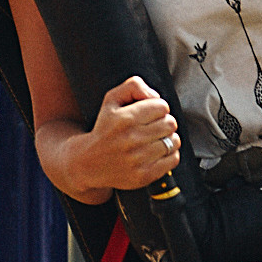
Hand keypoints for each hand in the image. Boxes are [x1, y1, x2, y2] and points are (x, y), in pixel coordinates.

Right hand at [71, 76, 182, 192]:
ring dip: (169, 138)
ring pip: (173, 141)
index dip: (159, 108)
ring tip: (156, 140)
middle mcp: (130, 139)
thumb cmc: (105, 128)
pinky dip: (170, 154)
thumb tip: (155, 96)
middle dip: (165, 122)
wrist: (88, 164)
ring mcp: (137, 159)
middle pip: (170, 123)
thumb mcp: (111, 100)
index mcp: (124, 119)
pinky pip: (173, 159)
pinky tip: (157, 153)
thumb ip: (133, 86)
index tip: (150, 114)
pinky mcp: (144, 175)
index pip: (162, 106)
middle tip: (154, 127)